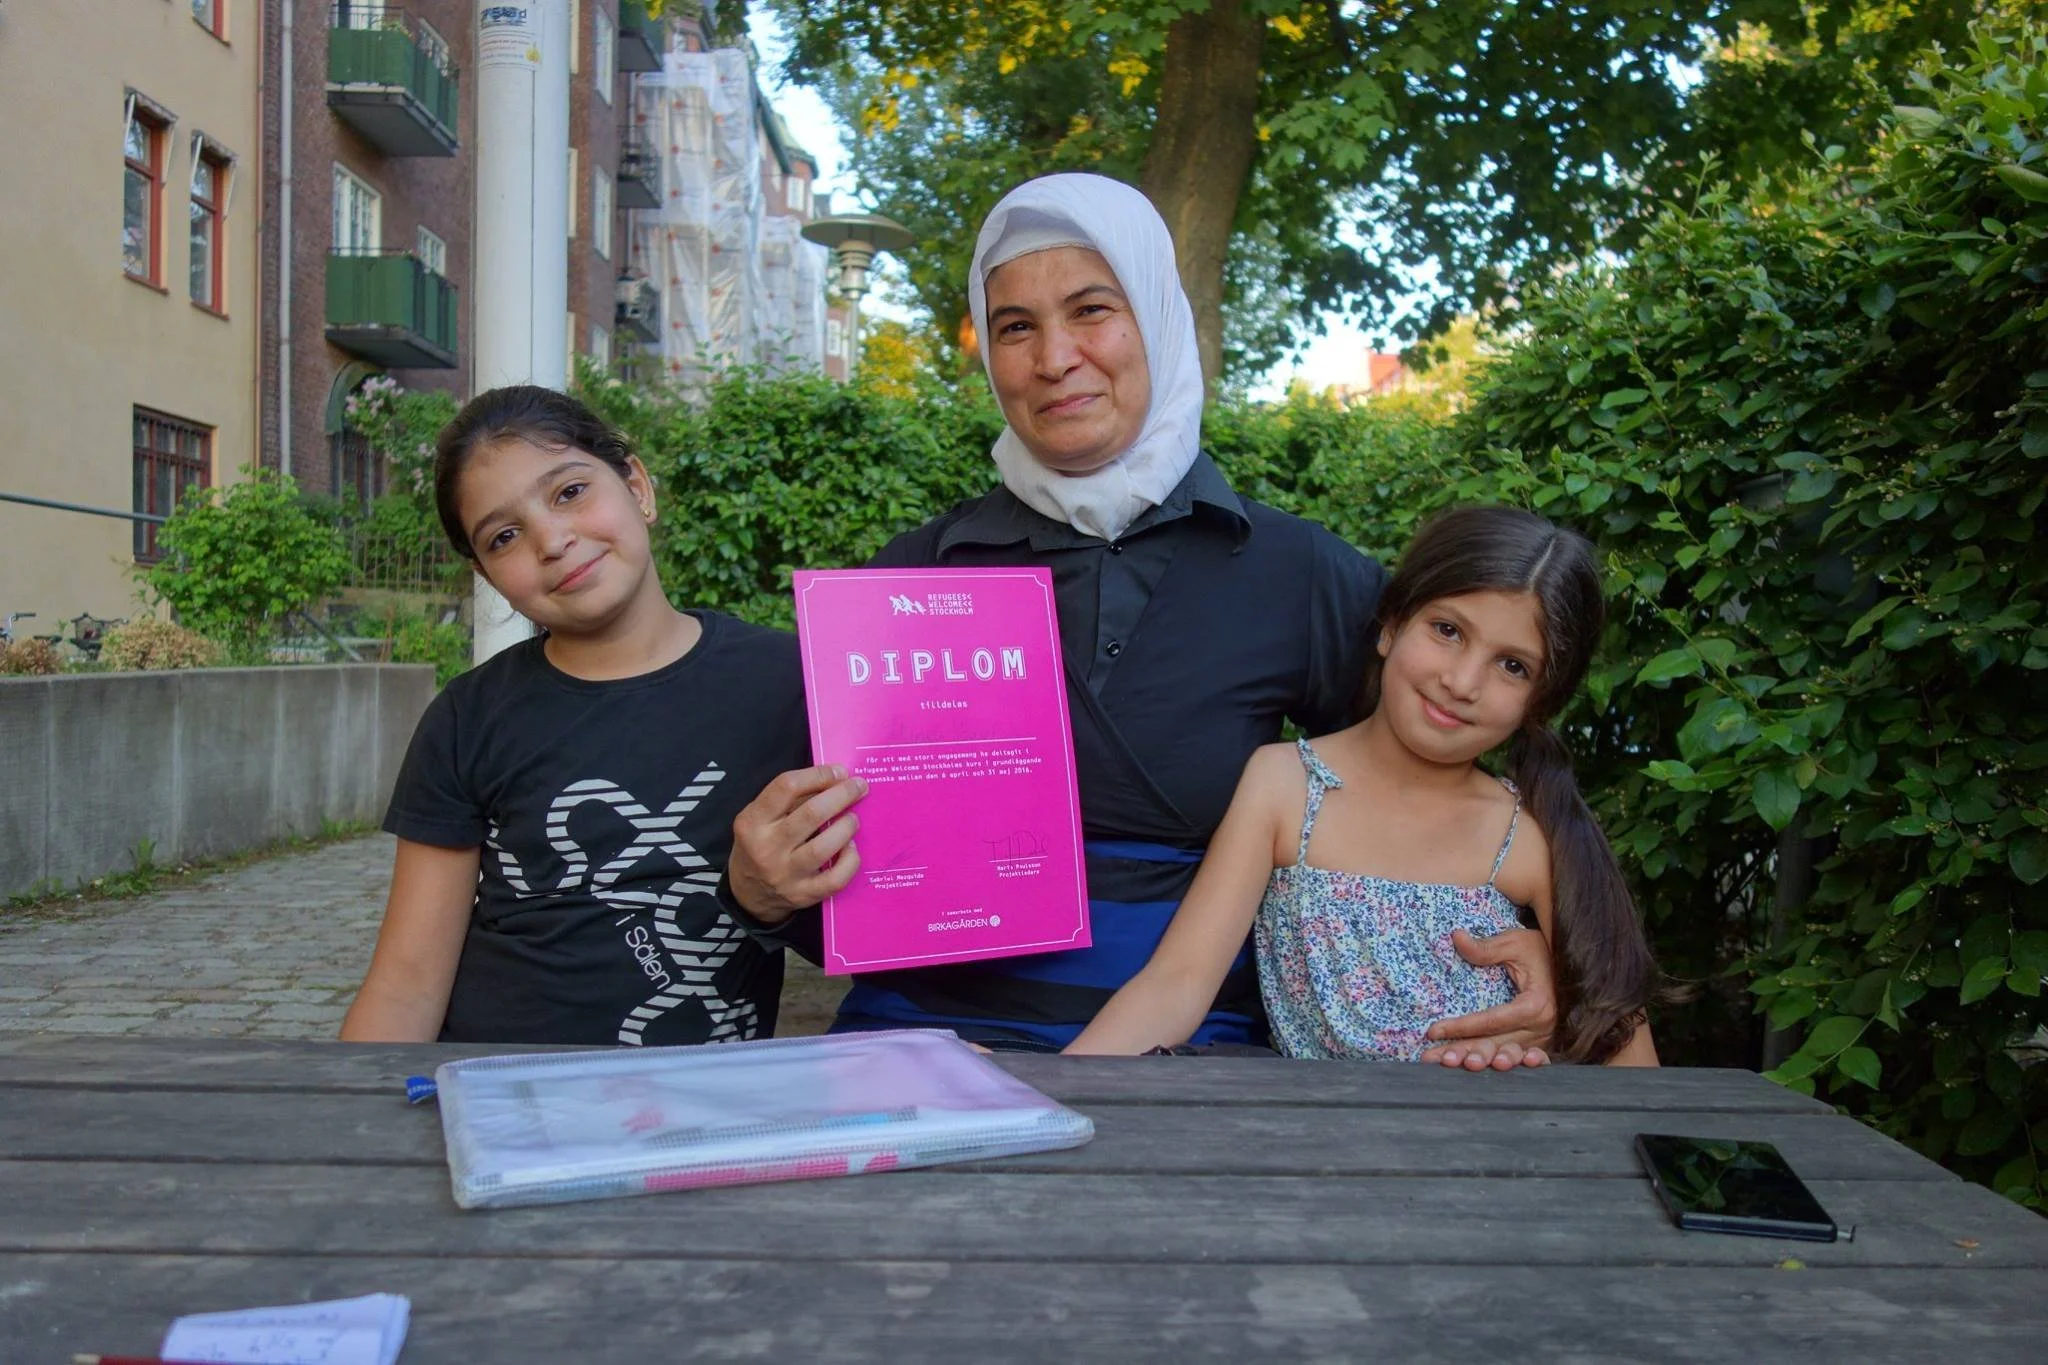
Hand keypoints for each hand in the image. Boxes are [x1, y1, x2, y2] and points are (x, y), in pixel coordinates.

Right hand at [727, 765, 866, 923]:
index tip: (838, 771)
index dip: (818, 774)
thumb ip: (791, 799)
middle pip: (812, 813)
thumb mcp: (760, 818)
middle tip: (858, 786)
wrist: (748, 893)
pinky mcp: (803, 895)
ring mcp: (786, 874)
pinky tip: (851, 848)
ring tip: (852, 818)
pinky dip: (850, 860)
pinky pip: (836, 878)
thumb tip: (835, 778)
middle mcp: (767, 848)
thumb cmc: (759, 845)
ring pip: (824, 846)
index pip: (786, 787)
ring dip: (847, 826)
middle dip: (842, 794)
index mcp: (753, 822)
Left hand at [1421, 927, 1557, 1069]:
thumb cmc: (1539, 951)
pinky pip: (1516, 1058)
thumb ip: (1486, 947)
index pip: (1491, 1021)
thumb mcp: (1514, 943)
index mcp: (1535, 1005)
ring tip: (1449, 1065)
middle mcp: (1542, 1028)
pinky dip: (1497, 1064)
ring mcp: (1543, 1039)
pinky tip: (1480, 1072)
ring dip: (1476, 1061)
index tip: (1433, 1031)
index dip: (1461, 1027)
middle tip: (1434, 1058)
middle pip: (1496, 1045)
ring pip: (1504, 1055)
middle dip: (1463, 1052)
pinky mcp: (1541, 1043)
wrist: (1568, 963)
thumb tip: (1456, 937)